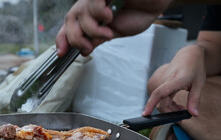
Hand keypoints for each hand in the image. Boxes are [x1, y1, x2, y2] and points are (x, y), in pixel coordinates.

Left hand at [56, 0, 171, 56]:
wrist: (159, 1)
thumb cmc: (141, 10)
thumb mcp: (116, 31)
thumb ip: (98, 38)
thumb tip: (83, 49)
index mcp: (92, 13)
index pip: (70, 25)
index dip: (62, 38)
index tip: (61, 53)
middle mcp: (91, 4)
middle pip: (70, 19)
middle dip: (75, 38)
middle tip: (87, 47)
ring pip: (79, 13)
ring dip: (92, 30)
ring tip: (108, 33)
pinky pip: (92, 2)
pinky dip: (98, 13)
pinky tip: (109, 16)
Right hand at [143, 45, 206, 116]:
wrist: (189, 54)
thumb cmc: (195, 67)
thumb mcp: (199, 84)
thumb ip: (195, 100)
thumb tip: (194, 114)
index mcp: (175, 80)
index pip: (159, 93)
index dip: (151, 104)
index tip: (146, 114)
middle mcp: (165, 81)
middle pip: (160, 101)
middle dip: (169, 112)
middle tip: (181, 118)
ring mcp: (162, 82)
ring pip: (160, 100)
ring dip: (168, 108)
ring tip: (181, 108)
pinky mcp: (161, 83)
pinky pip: (160, 97)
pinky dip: (167, 103)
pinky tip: (175, 104)